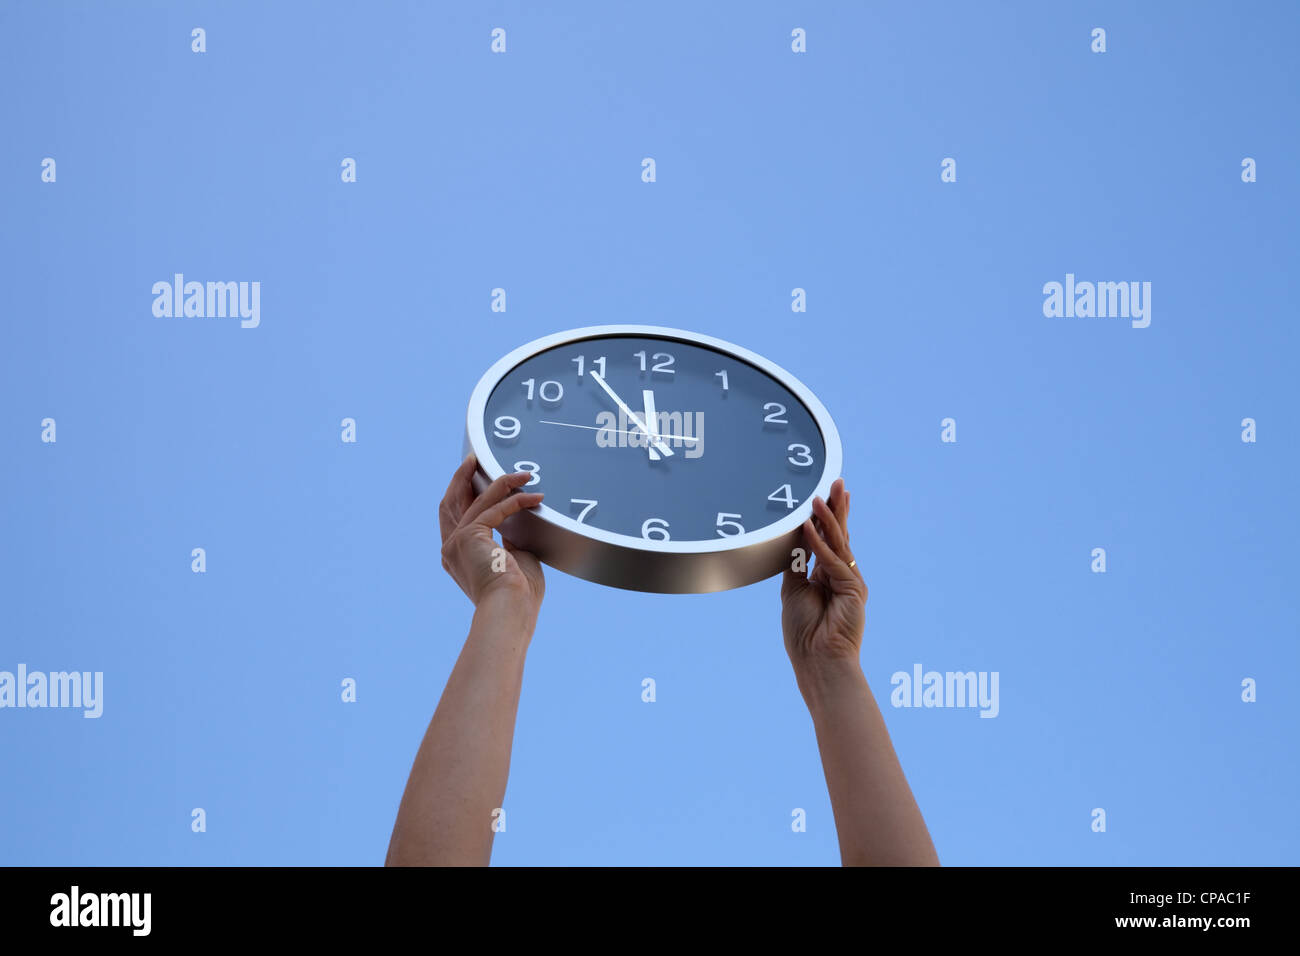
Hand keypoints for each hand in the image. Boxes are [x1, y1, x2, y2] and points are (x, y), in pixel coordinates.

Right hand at [439, 453, 545, 617]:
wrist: (511, 610)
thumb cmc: (518, 595)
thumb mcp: (511, 560)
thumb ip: (508, 540)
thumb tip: (515, 522)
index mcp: (457, 557)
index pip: (455, 518)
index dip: (463, 495)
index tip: (475, 479)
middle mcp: (450, 548)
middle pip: (451, 502)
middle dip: (462, 478)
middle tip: (475, 459)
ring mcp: (456, 542)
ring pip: (474, 500)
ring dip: (498, 482)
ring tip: (518, 473)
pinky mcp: (470, 537)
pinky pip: (494, 509)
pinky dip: (515, 500)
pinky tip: (534, 497)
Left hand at [781, 478, 867, 675]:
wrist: (817, 660)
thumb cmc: (804, 632)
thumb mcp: (793, 590)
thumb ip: (796, 564)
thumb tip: (793, 539)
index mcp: (828, 576)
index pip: (829, 540)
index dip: (828, 518)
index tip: (827, 495)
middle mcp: (842, 575)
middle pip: (839, 535)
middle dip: (838, 508)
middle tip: (837, 482)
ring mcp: (850, 581)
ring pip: (838, 543)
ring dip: (828, 519)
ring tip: (819, 497)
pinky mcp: (853, 588)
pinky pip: (832, 560)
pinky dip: (818, 544)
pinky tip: (808, 528)